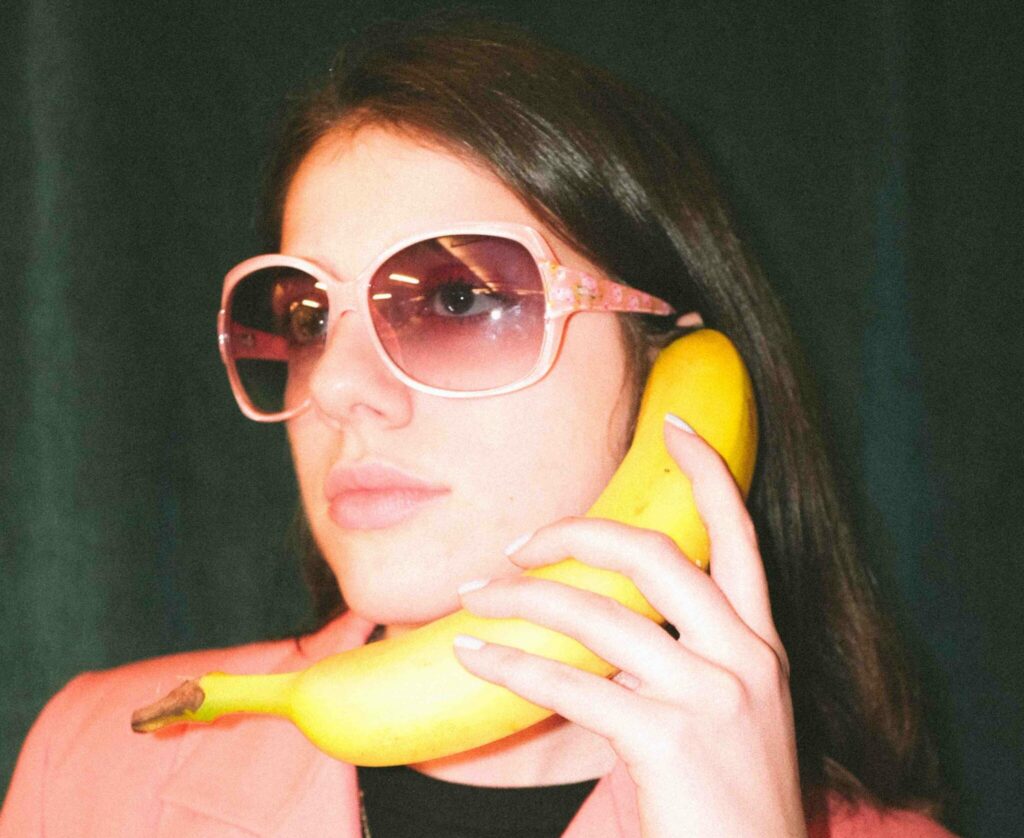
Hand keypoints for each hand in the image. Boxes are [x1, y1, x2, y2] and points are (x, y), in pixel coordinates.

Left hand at [454, 417, 806, 836]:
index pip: (741, 536)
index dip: (708, 472)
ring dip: (522, 598)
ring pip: (600, 614)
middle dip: (575, 532)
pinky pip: (572, 685)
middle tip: (518, 542)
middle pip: (653, 554)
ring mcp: (711, 697)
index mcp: (761, 647)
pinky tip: (475, 656)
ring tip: (472, 599)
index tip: (673, 425)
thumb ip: (675, 661)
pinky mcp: (670, 741)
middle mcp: (746, 659)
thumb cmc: (726, 805)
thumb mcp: (722, 717)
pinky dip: (513, 665)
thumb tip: (589, 623)